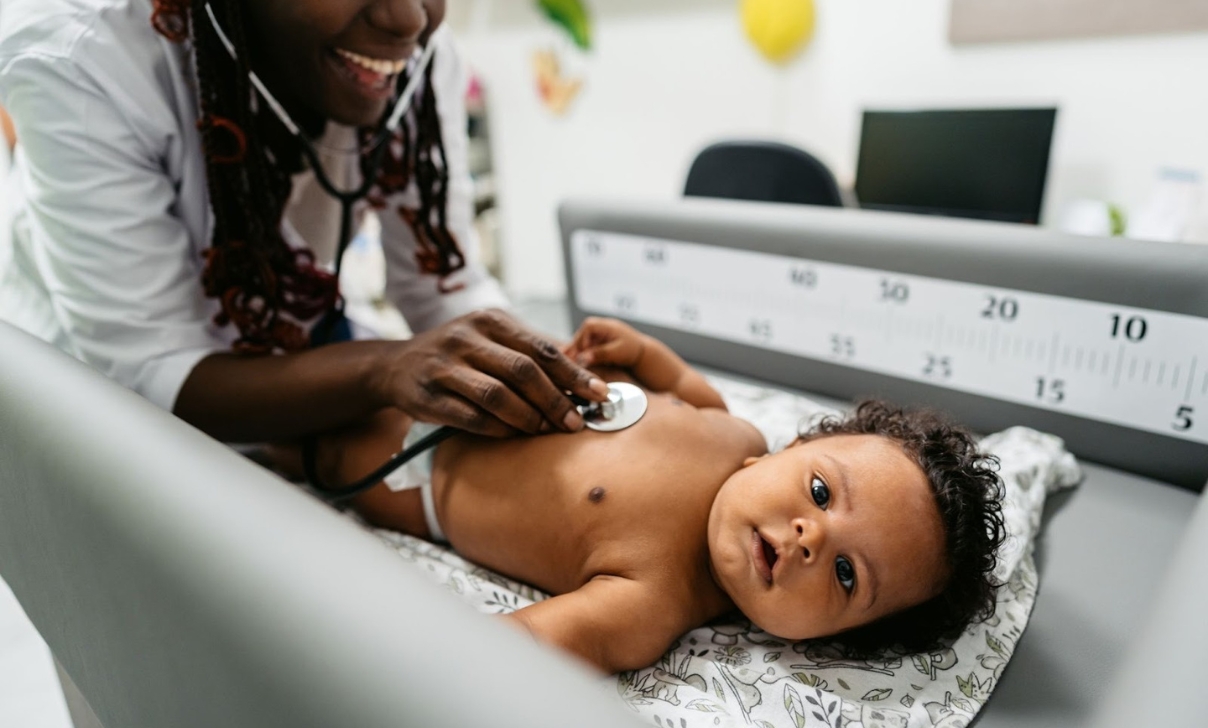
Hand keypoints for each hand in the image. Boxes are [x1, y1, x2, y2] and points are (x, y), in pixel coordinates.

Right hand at [376, 309, 608, 436]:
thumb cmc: (459, 354)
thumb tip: (584, 372)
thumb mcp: (491, 339)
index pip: (541, 348)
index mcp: (490, 321)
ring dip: (529, 417)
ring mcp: (444, 367)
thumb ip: (531, 352)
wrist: (396, 366)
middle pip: (523, 371)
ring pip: (497, 395)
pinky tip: (515, 435)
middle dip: (556, 399)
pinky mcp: (428, 397)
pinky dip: (498, 429)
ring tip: (549, 431)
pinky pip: (472, 417)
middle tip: (577, 422)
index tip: (599, 392)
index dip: (573, 373)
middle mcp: (466, 338)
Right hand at [563, 317, 647, 368]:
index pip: (587, 328)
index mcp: (604, 325)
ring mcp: (595, 335)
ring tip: (568, 365)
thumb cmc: (632, 350)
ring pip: (580, 343)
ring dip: (575, 353)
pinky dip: (580, 356)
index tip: (576, 353)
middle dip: (573, 349)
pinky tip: (574, 364)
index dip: (579, 340)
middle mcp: (598, 327)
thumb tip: (583, 358)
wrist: (640, 353)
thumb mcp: (616, 352)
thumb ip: (600, 354)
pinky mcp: (594, 343)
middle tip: (566, 362)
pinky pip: (583, 348)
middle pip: (580, 335)